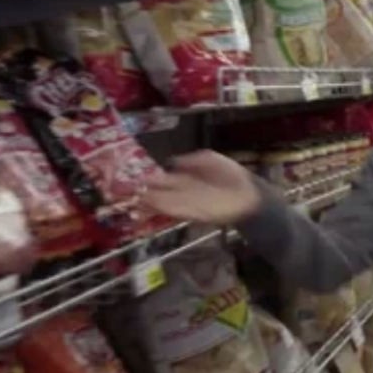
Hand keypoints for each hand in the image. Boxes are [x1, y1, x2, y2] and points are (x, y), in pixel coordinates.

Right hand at [140, 150, 260, 224]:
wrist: (249, 193)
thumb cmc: (230, 175)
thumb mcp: (209, 158)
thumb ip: (190, 160)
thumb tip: (171, 161)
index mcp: (184, 178)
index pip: (162, 180)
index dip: (148, 179)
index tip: (132, 178)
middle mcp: (182, 191)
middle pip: (159, 192)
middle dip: (143, 192)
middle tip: (124, 190)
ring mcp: (187, 203)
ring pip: (164, 202)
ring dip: (149, 201)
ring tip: (133, 198)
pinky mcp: (195, 213)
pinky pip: (176, 210)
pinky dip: (163, 207)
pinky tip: (152, 203)